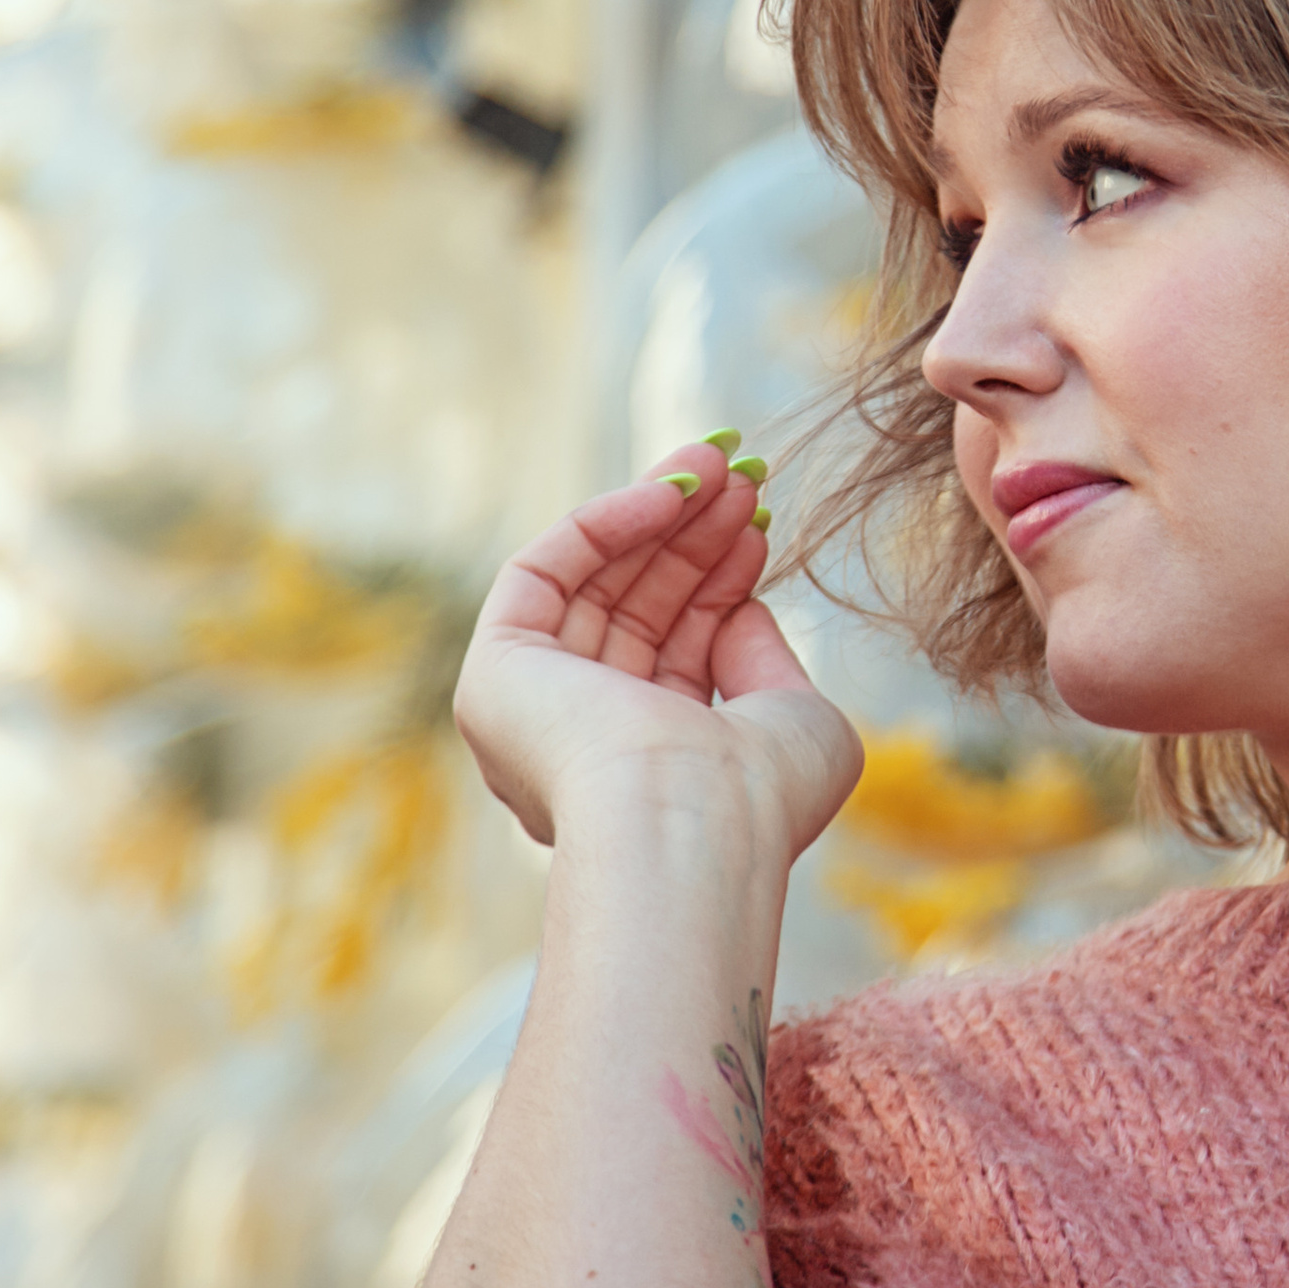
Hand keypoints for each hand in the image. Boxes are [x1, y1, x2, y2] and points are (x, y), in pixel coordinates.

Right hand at [453, 444, 860, 867]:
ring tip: (720, 462)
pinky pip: (541, 572)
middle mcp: (580, 743)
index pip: (676, 651)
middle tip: (742, 474)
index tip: (762, 522)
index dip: (718, 579)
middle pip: (633, 608)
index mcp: (645, 771)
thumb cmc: (759, 799)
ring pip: (592, 584)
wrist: (691, 825)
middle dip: (691, 536)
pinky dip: (604, 522)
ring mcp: (532, 711)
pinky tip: (671, 492)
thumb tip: (738, 605)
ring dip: (658, 514)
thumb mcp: (795, 721)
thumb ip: (766, 661)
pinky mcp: (493, 675)